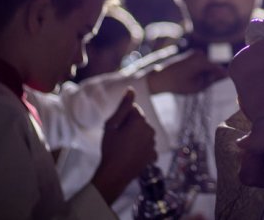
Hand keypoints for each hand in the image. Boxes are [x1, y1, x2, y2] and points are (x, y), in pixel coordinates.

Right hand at [92, 88, 156, 203]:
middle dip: (130, 126)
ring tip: (123, 148)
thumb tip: (131, 89)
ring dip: (136, 137)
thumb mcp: (111, 125)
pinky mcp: (153, 155)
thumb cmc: (110, 148)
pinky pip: (146, 146)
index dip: (122, 118)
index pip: (133, 110)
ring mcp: (153, 143)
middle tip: (118, 138)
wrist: (114, 174)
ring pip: (143, 134)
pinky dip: (140, 149)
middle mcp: (150, 130)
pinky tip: (131, 155)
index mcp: (140, 121)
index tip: (116, 128)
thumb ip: (123, 106)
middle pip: (139, 122)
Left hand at [147, 50, 227, 94]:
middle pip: (213, 66)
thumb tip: (222, 75)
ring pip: (207, 65)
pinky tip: (191, 77)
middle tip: (203, 85)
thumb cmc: (177, 84)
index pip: (219, 69)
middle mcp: (200, 54)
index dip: (223, 77)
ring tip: (195, 82)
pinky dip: (199, 70)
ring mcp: (195, 53)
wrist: (159, 77)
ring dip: (205, 73)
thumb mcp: (196, 87)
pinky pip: (201, 63)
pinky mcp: (191, 55)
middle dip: (212, 75)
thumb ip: (211, 81)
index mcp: (202, 61)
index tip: (226, 83)